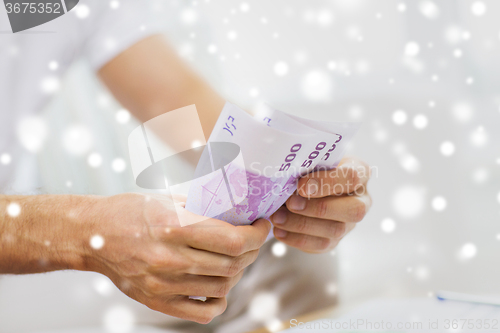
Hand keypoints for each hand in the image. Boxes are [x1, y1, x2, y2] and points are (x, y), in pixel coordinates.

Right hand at [85, 193, 269, 323]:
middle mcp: (171, 259)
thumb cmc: (129, 211)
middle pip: (234, 264)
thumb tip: (239, 212)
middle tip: (253, 239)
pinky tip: (219, 283)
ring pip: (223, 286)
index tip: (261, 225)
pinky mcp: (158, 301)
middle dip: (253, 250)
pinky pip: (204, 311)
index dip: (257, 234)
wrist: (92, 236)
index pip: (235, 241)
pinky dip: (220, 299)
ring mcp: (164, 284)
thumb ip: (203, 208)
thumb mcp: (167, 200)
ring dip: (239, 271)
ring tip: (236, 257)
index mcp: (175, 227)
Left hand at [270, 157, 371, 252]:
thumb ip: (307, 168)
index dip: (326, 182)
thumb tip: (288, 180)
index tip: (301, 185)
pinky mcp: (335, 240)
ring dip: (302, 225)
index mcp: (360, 173)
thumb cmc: (312, 168)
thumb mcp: (313, 161)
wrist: (308, 185)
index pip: (352, 177)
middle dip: (319, 208)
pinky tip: (280, 230)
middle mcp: (362, 200)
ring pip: (335, 230)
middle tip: (290, 203)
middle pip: (353, 210)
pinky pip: (321, 245)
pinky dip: (297, 239)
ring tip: (278, 217)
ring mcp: (350, 223)